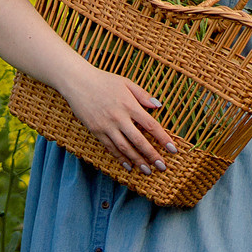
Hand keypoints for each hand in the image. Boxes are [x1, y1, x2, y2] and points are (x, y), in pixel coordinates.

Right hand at [60, 67, 180, 175]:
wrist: (77, 82)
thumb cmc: (103, 80)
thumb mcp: (126, 82)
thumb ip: (142, 94)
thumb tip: (158, 106)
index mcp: (129, 104)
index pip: (150, 125)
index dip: (163, 139)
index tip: (173, 150)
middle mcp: (118, 117)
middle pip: (138, 140)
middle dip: (152, 155)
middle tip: (162, 167)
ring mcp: (106, 125)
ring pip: (124, 148)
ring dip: (137, 160)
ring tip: (147, 171)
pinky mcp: (96, 130)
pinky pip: (110, 147)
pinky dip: (120, 158)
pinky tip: (129, 166)